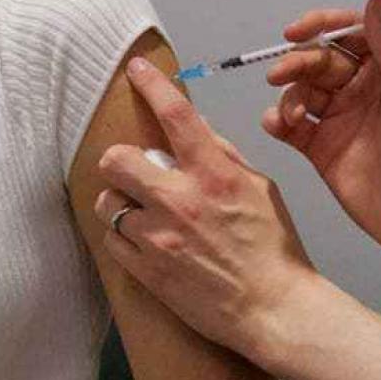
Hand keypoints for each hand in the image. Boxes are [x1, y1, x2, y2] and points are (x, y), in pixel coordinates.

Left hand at [93, 58, 318, 361]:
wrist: (273, 310)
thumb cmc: (273, 247)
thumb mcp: (258, 188)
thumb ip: (222, 155)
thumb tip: (193, 128)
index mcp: (213, 174)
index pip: (176, 115)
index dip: (152, 84)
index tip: (136, 69)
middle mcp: (180, 200)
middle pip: (116, 158)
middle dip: (121, 161)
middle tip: (135, 171)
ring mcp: (158, 237)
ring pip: (107, 201)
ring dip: (121, 202)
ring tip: (142, 212)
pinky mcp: (145, 269)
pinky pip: (111, 239)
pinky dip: (124, 236)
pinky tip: (146, 240)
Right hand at [263, 0, 380, 263]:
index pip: (347, 35)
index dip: (321, 26)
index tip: (297, 31)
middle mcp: (357, 89)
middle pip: (317, 61)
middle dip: (296, 62)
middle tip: (278, 75)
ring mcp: (336, 118)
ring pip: (300, 91)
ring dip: (288, 95)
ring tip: (291, 115)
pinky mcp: (318, 148)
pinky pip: (289, 126)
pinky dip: (276, 121)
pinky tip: (276, 124)